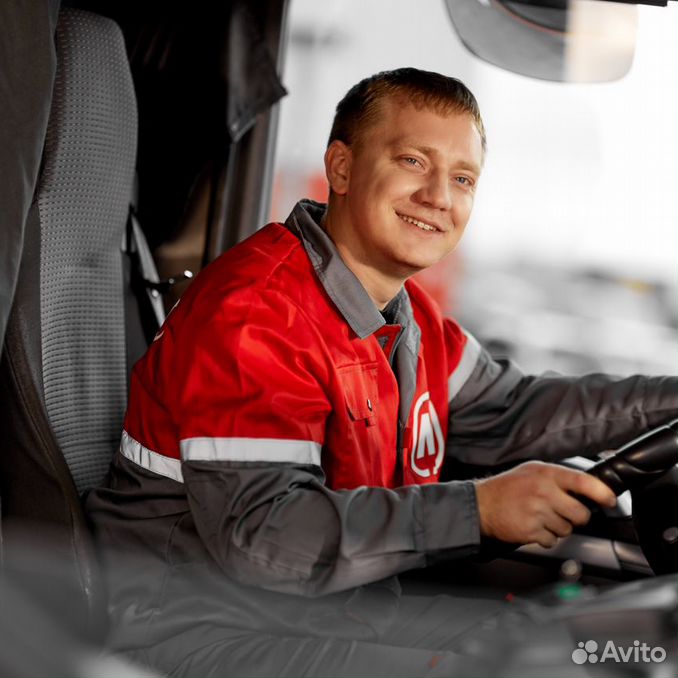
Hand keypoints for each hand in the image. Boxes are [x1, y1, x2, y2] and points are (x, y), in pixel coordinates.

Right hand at [475, 461, 616, 547]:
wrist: (481, 505)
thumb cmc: (506, 488)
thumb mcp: (531, 471)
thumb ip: (556, 477)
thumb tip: (587, 487)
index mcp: (545, 474)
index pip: (583, 481)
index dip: (602, 492)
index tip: (610, 500)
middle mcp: (543, 491)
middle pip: (580, 513)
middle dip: (576, 517)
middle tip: (563, 513)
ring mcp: (537, 511)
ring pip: (567, 529)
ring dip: (558, 528)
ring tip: (540, 517)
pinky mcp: (531, 530)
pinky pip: (552, 540)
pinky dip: (546, 538)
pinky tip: (533, 527)